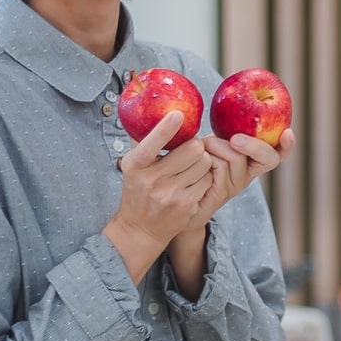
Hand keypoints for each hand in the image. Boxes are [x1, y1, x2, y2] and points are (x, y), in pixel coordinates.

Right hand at [104, 112, 213, 279]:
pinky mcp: (187, 205)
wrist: (140, 229)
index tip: (178, 115)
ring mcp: (171, 194)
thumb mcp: (132, 166)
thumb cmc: (138, 190)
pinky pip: (208, 180)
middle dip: (196, 145)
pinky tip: (194, 181)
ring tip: (192, 165)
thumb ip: (142, 141)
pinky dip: (204, 177)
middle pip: (193, 149)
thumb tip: (151, 112)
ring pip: (205, 163)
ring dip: (203, 161)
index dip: (167, 128)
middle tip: (191, 148)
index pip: (152, 143)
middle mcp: (152, 179)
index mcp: (136, 165)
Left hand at [178, 128, 295, 241]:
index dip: (287, 145)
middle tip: (236, 139)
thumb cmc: (194, 160)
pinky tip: (195, 158)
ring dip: (216, 145)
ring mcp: (236, 185)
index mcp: (251, 161)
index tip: (288, 132)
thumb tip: (230, 101)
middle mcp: (248, 174)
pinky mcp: (221, 192)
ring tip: (202, 146)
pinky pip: (219, 166)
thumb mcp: (212, 141)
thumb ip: (223, 130)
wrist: (176, 194)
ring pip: (237, 157)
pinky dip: (207, 156)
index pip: (277, 153)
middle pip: (268, 158)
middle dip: (255, 145)